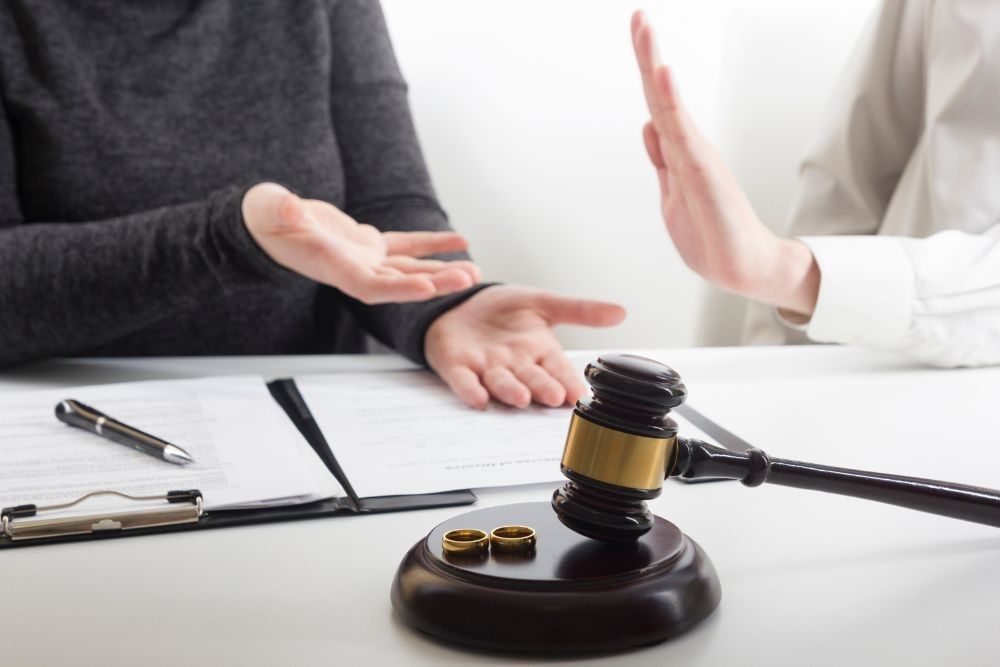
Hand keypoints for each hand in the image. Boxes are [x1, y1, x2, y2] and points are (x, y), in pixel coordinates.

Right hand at [242, 182, 480, 303]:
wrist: (268, 222)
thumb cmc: (266, 218)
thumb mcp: (269, 210)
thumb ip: (280, 211)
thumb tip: (288, 208)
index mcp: (332, 267)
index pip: (370, 287)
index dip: (399, 289)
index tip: (427, 288)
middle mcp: (353, 270)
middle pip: (400, 284)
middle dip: (434, 284)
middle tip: (467, 280)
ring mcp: (364, 259)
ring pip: (409, 269)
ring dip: (442, 271)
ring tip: (474, 271)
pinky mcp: (369, 244)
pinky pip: (407, 246)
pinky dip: (433, 244)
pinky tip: (461, 240)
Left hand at [425, 285, 625, 408]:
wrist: (460, 302)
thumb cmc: (504, 309)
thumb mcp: (543, 303)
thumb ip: (579, 310)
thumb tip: (622, 312)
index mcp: (540, 351)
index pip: (559, 368)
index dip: (568, 381)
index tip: (580, 394)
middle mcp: (516, 365)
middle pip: (532, 379)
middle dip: (543, 388)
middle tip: (554, 397)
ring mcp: (487, 368)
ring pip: (501, 382)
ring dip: (510, 391)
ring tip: (521, 397)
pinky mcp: (458, 367)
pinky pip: (464, 381)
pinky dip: (470, 390)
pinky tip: (478, 399)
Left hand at [630, 12, 818, 317]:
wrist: (744, 268)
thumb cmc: (713, 235)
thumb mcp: (673, 193)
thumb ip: (663, 159)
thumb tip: (649, 125)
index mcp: (680, 153)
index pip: (657, 104)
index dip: (645, 69)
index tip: (639, 32)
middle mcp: (690, 148)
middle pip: (661, 94)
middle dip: (648, 53)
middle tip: (638, 16)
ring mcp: (697, 158)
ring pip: (669, 105)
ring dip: (654, 66)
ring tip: (645, 30)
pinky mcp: (704, 174)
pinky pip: (682, 133)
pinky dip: (670, 102)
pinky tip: (661, 74)